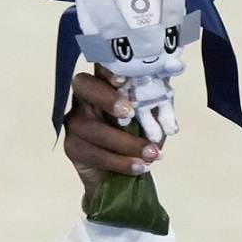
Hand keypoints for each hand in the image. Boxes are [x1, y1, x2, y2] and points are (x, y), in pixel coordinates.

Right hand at [60, 67, 160, 193]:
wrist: (124, 174)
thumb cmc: (139, 138)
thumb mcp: (154, 121)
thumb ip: (159, 106)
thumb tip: (168, 93)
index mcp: (106, 84)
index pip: (101, 66)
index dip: (108, 70)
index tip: (123, 80)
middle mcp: (85, 98)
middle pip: (83, 86)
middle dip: (106, 97)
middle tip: (129, 112)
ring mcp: (75, 122)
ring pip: (91, 127)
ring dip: (124, 142)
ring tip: (151, 153)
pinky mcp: (72, 146)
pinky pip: (93, 153)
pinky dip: (120, 162)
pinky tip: (139, 166)